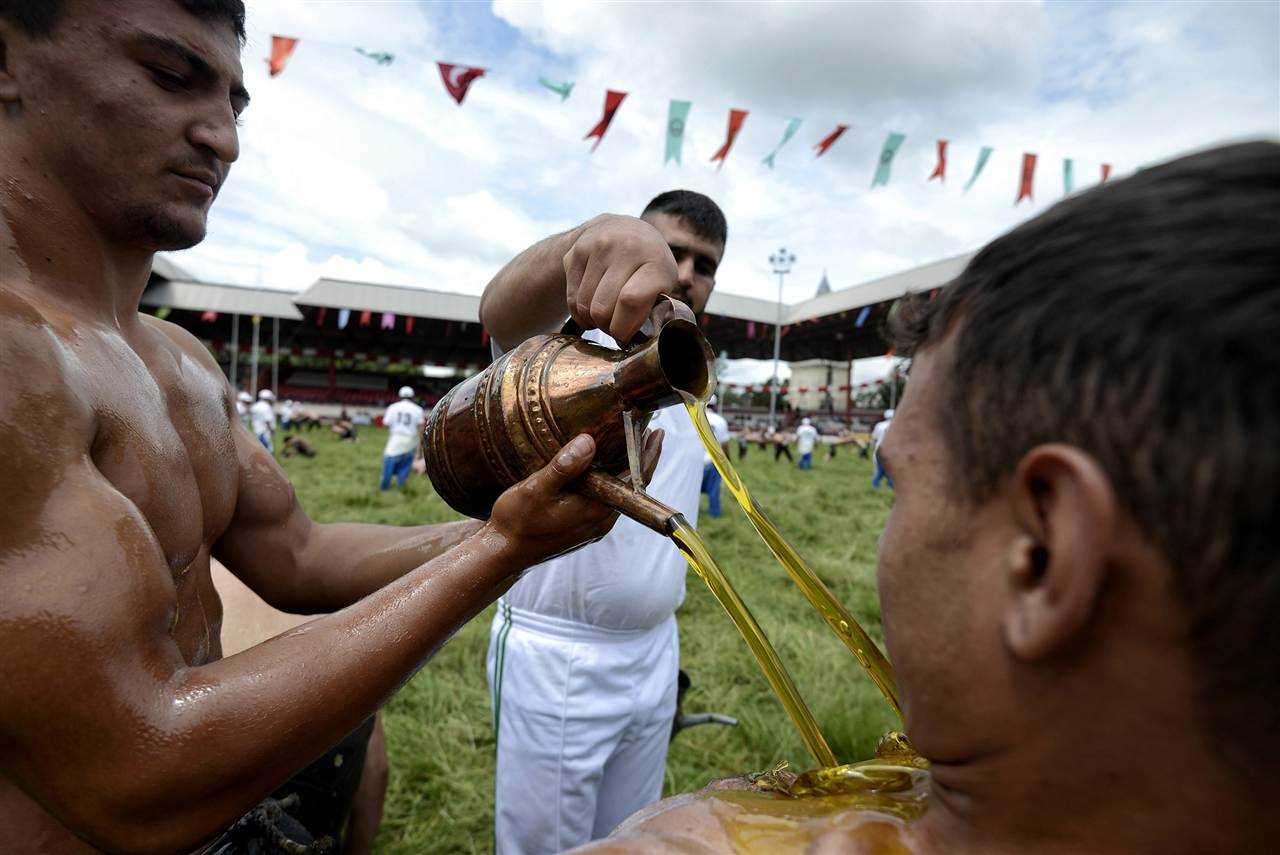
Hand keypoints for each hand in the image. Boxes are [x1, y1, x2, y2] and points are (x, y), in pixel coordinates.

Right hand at [486, 429, 664, 567]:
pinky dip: (611, 479)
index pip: (634, 480)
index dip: (646, 455)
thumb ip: (563, 467)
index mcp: (596, 510)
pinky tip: (603, 466)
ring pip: (618, 493)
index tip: (655, 432)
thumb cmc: (516, 523)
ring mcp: (593, 525)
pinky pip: (606, 499)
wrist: (502, 554)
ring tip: (630, 443)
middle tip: (650, 430)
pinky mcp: (583, 526)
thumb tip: (589, 442)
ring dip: (626, 468)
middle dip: (641, 458)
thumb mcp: (535, 489)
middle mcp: (600, 521)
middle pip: (632, 486)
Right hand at [563, 215, 677, 343]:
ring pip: (584, 305)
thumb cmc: (648, 265)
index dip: (624, 327)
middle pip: (603, 308)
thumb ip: (654, 309)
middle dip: (606, 328)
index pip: (631, 301)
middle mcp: (627, 248)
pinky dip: (578, 312)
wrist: (622, 228)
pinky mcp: (576, 252)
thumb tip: (635, 343)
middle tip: (614, 328)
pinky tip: (590, 308)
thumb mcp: (663, 282)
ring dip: (591, 321)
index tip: (625, 337)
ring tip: (603, 318)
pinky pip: (572, 297)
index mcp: (656, 261)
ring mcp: (599, 247)